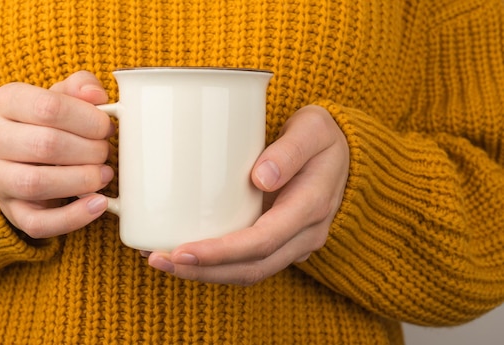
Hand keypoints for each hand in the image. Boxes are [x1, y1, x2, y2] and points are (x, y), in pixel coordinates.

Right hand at [0, 71, 113, 237]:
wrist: (23, 156)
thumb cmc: (50, 122)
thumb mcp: (63, 96)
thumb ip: (80, 87)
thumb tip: (95, 94)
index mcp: (5, 101)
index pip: (48, 107)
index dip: (87, 119)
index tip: (106, 127)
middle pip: (45, 145)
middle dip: (88, 150)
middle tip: (106, 152)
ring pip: (36, 184)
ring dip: (81, 180)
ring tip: (104, 175)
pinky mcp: (10, 211)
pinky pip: (38, 223)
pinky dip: (73, 217)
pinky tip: (98, 204)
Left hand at [147, 105, 348, 284]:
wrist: (344, 155)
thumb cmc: (322, 137)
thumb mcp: (314, 129)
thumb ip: (290, 151)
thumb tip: (261, 178)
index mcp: (310, 208)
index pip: (262, 242)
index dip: (221, 253)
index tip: (182, 252)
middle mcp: (303, 235)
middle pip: (250, 268)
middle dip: (202, 270)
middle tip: (159, 260)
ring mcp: (293, 243)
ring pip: (247, 272)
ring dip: (204, 273)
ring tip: (162, 261)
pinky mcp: (279, 242)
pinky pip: (248, 263)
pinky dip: (216, 265)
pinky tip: (185, 255)